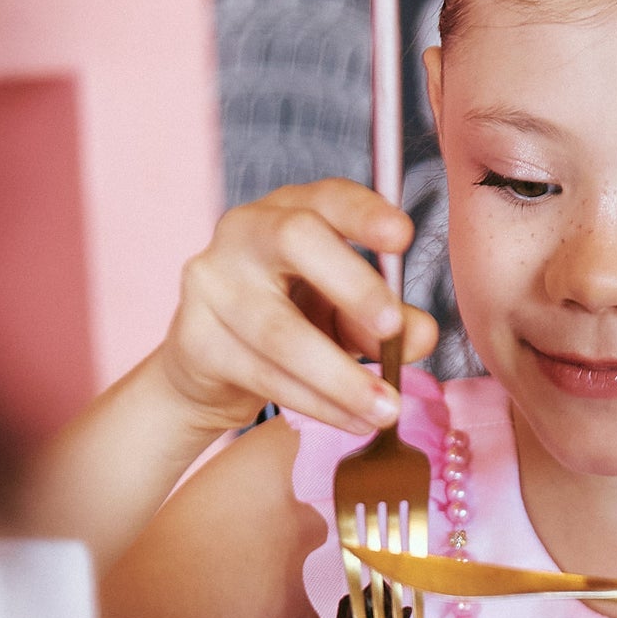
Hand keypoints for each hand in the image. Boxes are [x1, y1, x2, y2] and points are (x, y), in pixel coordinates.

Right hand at [156, 180, 436, 440]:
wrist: (212, 365)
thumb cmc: (293, 322)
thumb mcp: (348, 316)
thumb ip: (389, 322)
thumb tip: (420, 336)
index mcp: (291, 211)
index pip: (327, 196)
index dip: (365, 213)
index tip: (403, 236)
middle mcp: (245, 232)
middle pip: (296, 240)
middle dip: (353, 285)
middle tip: (393, 332)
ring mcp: (212, 282)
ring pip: (281, 331)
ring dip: (341, 377)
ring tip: (387, 409)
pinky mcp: (195, 339)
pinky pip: (264, 374)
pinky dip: (317, 404)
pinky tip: (354, 421)